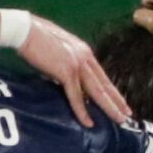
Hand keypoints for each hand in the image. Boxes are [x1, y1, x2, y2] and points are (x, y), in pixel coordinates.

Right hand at [10, 9, 130, 125]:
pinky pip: (76, 96)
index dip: (112, 90)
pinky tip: (88, 122)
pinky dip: (82, 111)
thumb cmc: (36, 38)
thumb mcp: (58, 51)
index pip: (102, 76)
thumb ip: (66, 64)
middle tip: (127, 115)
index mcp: (84, 52)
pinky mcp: (66, 71)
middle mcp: (85, 57)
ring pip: (97, 91)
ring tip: (119, 120)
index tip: (121, 102)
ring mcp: (77, 64)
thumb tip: (64, 79)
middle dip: (117, 101)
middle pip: (104, 84)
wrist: (25, 30)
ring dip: (109, 107)